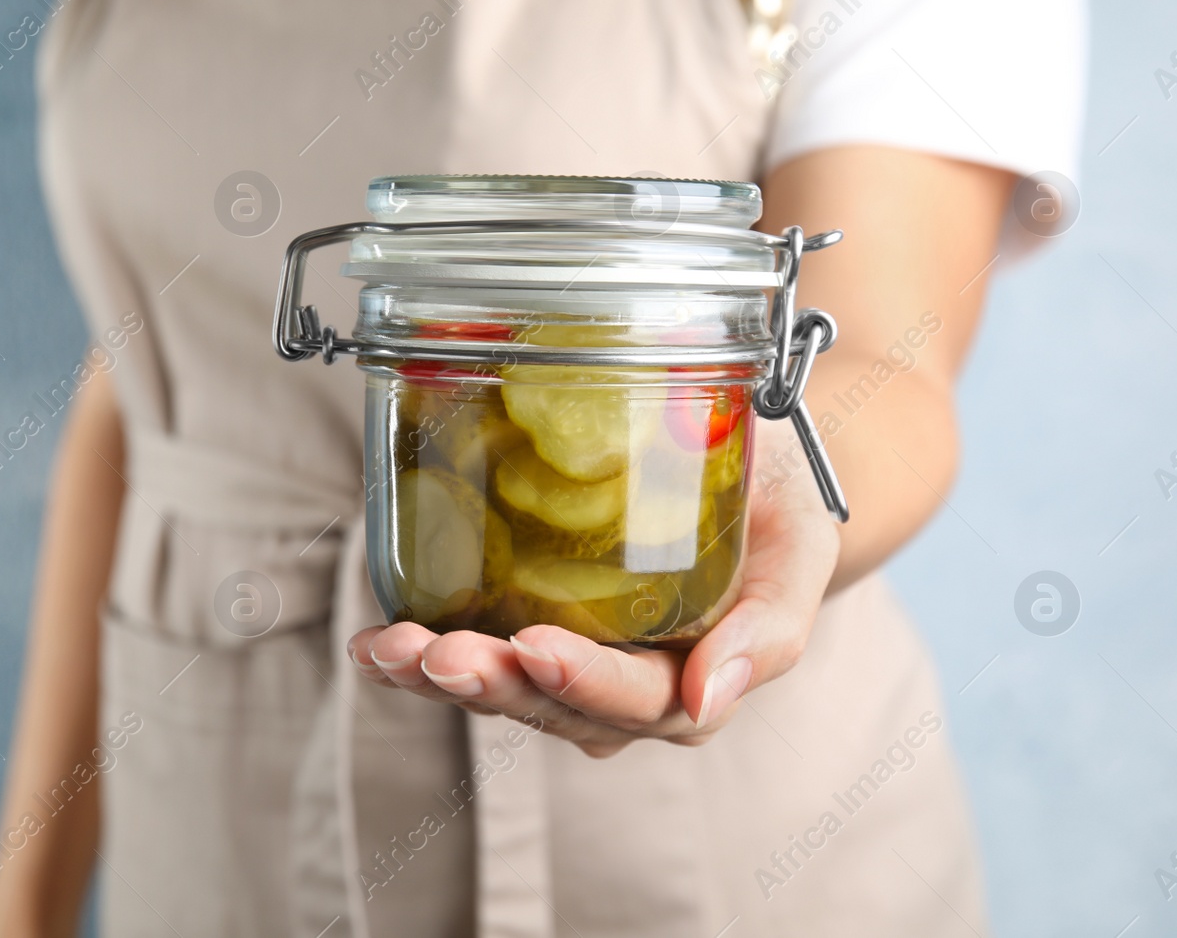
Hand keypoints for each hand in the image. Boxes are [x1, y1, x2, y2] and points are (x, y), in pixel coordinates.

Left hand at [348, 419, 839, 756]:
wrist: (750, 470)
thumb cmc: (777, 505)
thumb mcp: (802, 547)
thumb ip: (771, 625)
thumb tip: (711, 695)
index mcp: (696, 682)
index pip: (640, 702)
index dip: (587, 682)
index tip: (537, 649)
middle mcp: (625, 691)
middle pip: (552, 707)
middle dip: (491, 685)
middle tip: (437, 655)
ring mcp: (569, 668)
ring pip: (501, 692)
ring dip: (438, 678)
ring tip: (385, 650)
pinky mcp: (523, 634)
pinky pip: (470, 658)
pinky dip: (416, 657)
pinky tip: (374, 643)